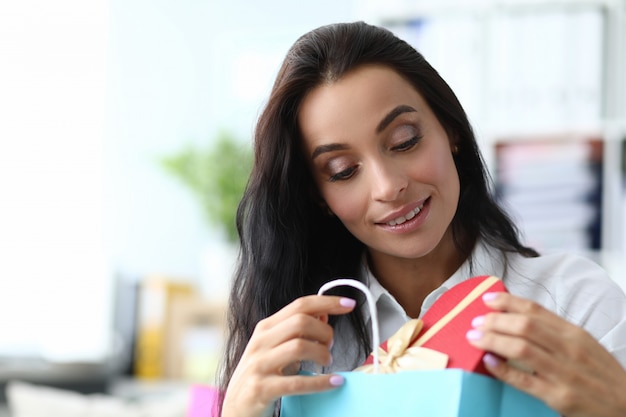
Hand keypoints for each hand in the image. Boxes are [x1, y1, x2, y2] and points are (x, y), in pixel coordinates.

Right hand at [221, 295, 355, 416]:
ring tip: (327, 363)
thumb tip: (324, 314)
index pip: (300, 305)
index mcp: (266, 328)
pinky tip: (335, 382)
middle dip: (324, 332)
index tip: (349, 304)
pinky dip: (321, 382)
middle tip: (330, 346)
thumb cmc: (261, 376)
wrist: (235, 409)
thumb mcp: (276, 350)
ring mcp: (259, 365)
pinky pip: (297, 382)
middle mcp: (261, 342)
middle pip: (301, 322)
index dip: (326, 302)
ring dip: (322, 354)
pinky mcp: (261, 388)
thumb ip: (297, 332)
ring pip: (299, 346)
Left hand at [466, 292, 625, 416]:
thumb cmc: (600, 376)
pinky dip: (503, 370)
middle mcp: (569, 349)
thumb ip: (554, 332)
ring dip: (492, 340)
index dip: (507, 302)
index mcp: (574, 333)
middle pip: (524, 326)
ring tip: (474, 338)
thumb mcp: (583, 346)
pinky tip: (488, 362)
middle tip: (475, 321)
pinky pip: (525, 380)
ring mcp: (564, 373)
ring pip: (521, 349)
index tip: (487, 299)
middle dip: (495, 321)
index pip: (534, 310)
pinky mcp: (559, 397)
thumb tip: (518, 318)